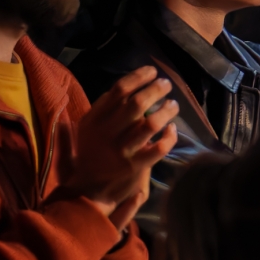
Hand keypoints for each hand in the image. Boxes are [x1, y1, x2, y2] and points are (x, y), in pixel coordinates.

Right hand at [66, 65, 178, 226]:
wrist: (86, 188)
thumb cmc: (88, 153)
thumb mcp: (85, 128)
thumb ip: (101, 109)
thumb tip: (122, 87)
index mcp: (94, 119)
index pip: (118, 90)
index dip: (138, 77)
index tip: (151, 71)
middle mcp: (107, 132)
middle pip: (136, 103)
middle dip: (155, 90)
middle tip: (166, 84)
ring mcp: (121, 150)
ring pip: (150, 124)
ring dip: (166, 111)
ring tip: (173, 104)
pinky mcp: (134, 166)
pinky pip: (158, 149)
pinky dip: (169, 137)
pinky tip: (173, 129)